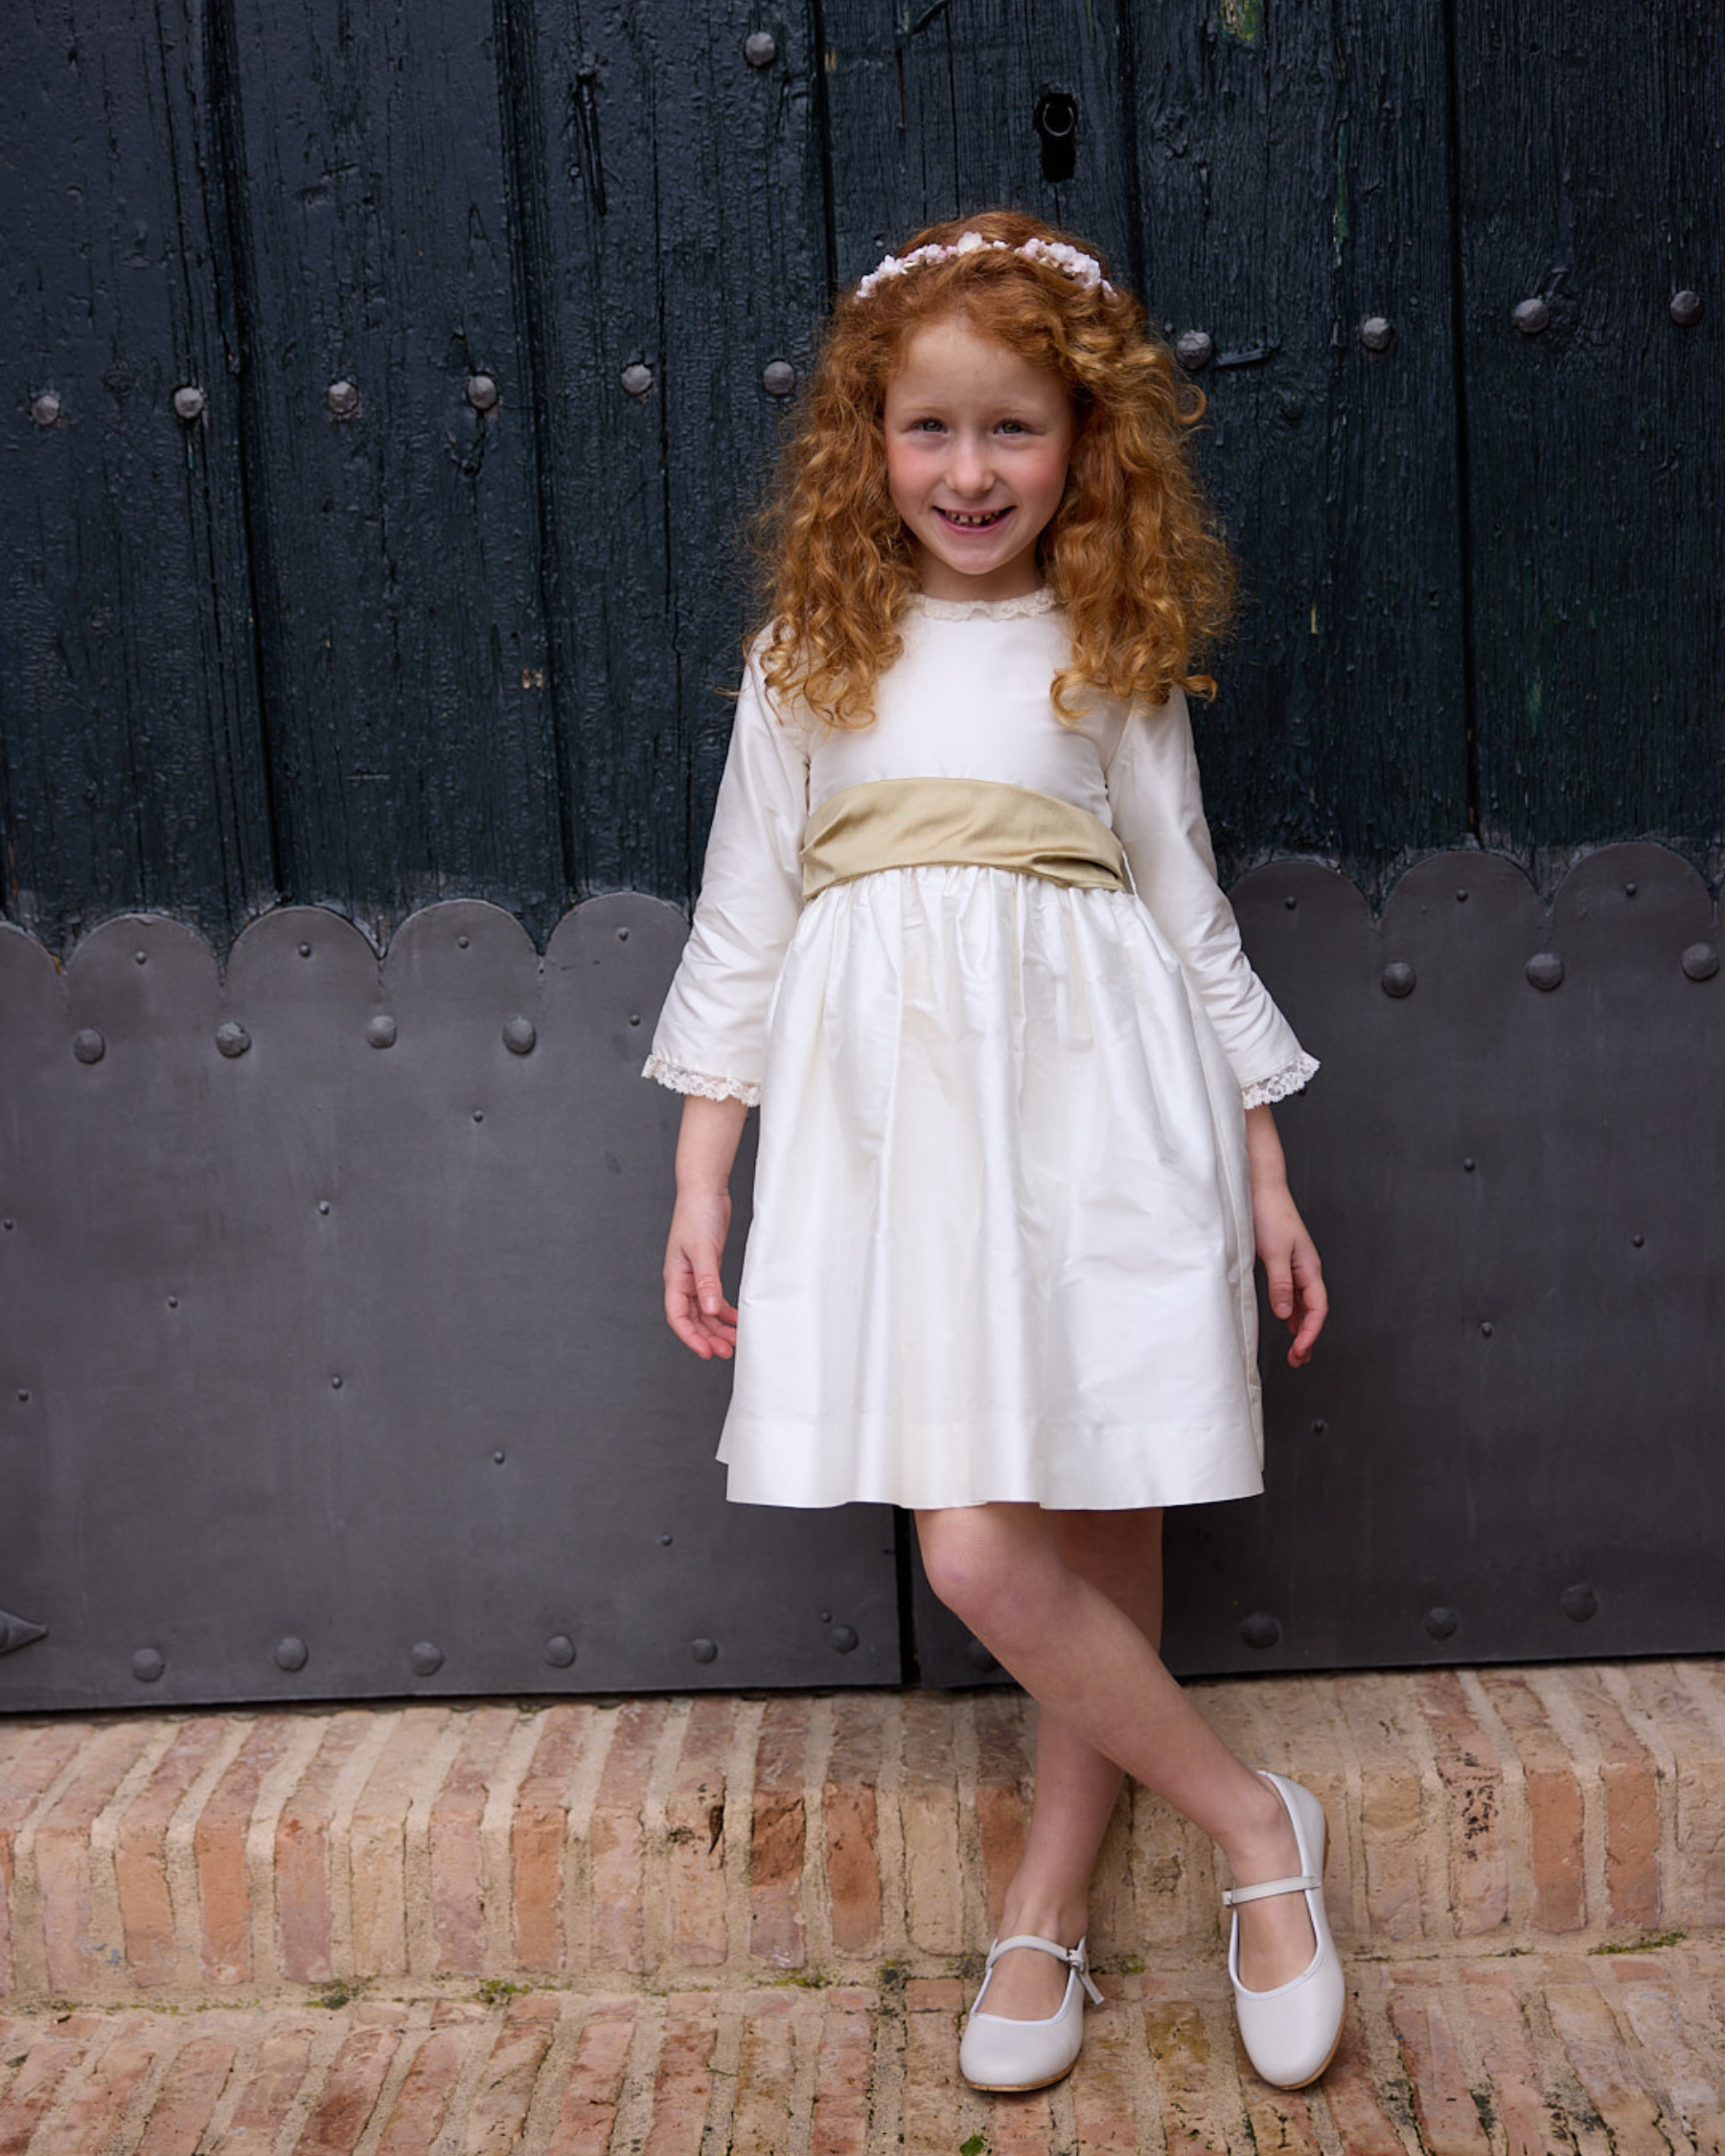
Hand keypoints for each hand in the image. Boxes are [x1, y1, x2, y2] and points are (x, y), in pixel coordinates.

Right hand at [663, 1186, 739, 1358]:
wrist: (705, 1190)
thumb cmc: (696, 1214)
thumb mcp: (702, 1250)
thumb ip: (707, 1281)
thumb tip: (712, 1310)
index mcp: (675, 1277)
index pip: (678, 1316)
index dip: (691, 1337)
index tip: (707, 1352)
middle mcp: (683, 1280)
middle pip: (692, 1318)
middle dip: (707, 1337)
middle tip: (726, 1352)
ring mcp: (696, 1275)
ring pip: (705, 1311)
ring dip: (717, 1327)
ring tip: (734, 1340)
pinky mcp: (709, 1268)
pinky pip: (714, 1297)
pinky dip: (724, 1310)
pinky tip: (735, 1318)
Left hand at [1245, 1106, 1326, 1367]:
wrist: (1260, 1187)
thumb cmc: (1268, 1214)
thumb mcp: (1274, 1252)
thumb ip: (1280, 1284)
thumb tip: (1286, 1315)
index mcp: (1309, 1267)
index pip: (1318, 1308)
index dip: (1310, 1333)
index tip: (1300, 1352)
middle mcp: (1306, 1269)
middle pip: (1314, 1310)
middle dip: (1308, 1337)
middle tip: (1298, 1361)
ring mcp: (1295, 1266)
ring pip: (1304, 1304)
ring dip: (1300, 1328)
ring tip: (1296, 1351)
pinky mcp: (1282, 1261)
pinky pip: (1293, 1294)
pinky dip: (1292, 1312)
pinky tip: (1287, 1321)